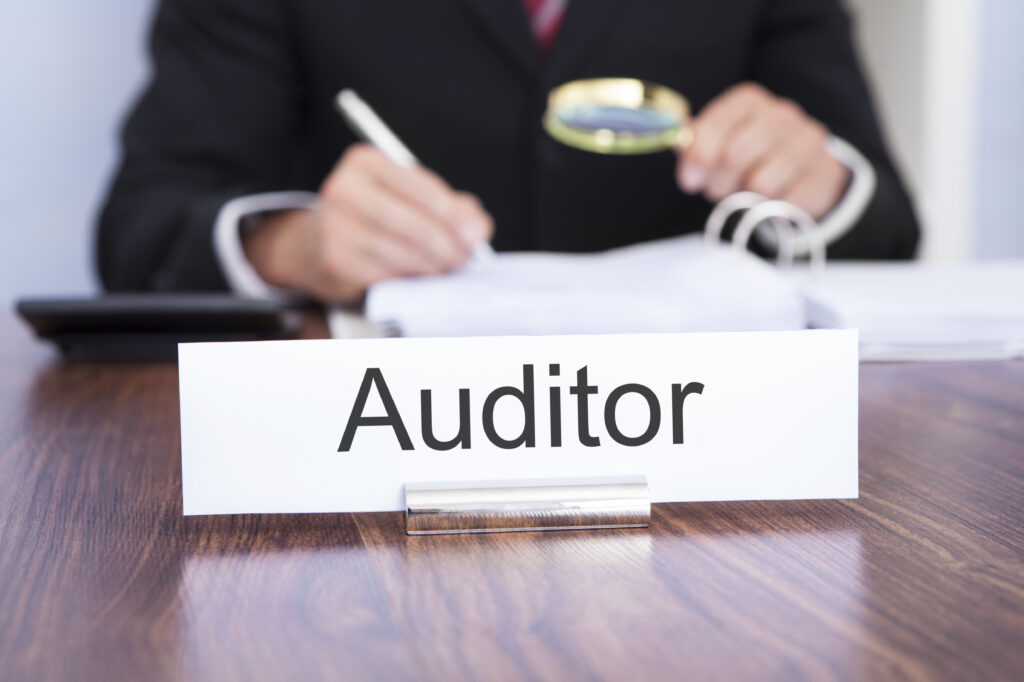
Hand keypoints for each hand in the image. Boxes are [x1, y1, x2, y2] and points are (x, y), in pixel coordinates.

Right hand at [243, 143, 492, 301]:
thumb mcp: (407, 195)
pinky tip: (417, 278)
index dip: (455, 217)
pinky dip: (410, 280)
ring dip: (433, 267)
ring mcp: (336, 228)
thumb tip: (475, 228)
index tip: (475, 235)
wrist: (313, 244)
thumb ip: (449, 205)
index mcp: (365, 162)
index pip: (423, 189)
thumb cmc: (370, 215)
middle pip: (416, 225)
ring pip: (405, 254)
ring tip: (445, 269)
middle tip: (464, 258)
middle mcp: (345, 190)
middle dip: (449, 247)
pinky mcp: (336, 262)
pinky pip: (388, 276)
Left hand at [677, 82, 849, 218]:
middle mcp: (782, 113)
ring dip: (746, 199)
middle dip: (718, 183)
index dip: (698, 156)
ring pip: (761, 182)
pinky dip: (773, 209)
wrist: (807, 173)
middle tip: (719, 191)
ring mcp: (808, 141)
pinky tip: (774, 200)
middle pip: (736, 154)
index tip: (690, 180)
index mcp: (749, 102)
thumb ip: (694, 147)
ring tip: (748, 194)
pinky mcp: (824, 172)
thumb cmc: (752, 159)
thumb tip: (681, 155)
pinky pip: (786, 201)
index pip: (716, 124)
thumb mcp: (719, 147)